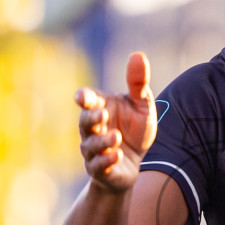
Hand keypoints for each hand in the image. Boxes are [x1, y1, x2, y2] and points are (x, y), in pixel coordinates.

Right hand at [77, 52, 157, 192]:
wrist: (135, 163)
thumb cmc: (134, 130)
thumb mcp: (142, 105)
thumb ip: (138, 83)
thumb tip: (138, 55)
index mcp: (100, 109)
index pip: (87, 101)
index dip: (84, 98)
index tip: (83, 97)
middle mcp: (92, 129)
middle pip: (84, 122)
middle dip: (91, 118)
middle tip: (102, 113)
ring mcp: (93, 150)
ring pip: (91, 145)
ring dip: (102, 141)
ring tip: (115, 137)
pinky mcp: (100, 170)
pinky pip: (99, 166)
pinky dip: (106, 161)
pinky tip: (117, 154)